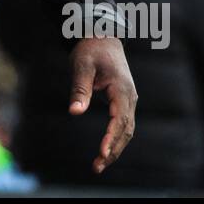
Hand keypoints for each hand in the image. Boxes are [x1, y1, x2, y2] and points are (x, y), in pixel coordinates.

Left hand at [68, 36, 136, 173]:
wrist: (103, 37)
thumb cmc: (91, 50)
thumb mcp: (81, 66)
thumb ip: (79, 89)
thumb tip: (74, 112)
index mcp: (121, 89)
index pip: (119, 119)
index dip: (111, 138)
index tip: (102, 152)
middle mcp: (129, 97)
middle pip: (126, 130)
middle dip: (113, 150)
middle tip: (97, 166)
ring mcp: (128, 100)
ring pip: (126, 130)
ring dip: (115, 148)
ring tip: (99, 164)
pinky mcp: (123, 101)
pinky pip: (123, 124)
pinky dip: (116, 139)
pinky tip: (105, 150)